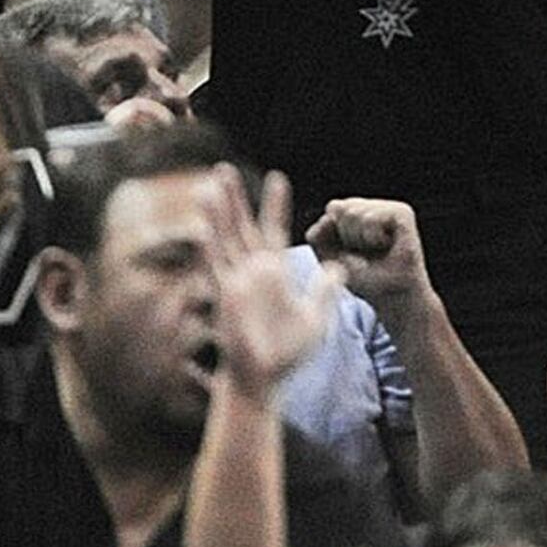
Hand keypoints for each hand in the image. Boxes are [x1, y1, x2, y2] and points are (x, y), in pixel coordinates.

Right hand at [207, 167, 335, 396]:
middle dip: (234, 199)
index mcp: (274, 273)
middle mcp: (252, 272)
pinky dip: (211, 247)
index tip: (277, 177)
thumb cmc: (287, 352)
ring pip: (224, 240)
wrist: (264, 378)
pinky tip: (205, 226)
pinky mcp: (226, 297)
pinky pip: (218, 268)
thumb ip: (325, 291)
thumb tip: (341, 269)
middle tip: (223, 169)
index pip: (274, 230)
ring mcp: (236, 283)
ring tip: (209, 185)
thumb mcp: (317, 316)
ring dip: (216, 214)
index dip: (275, 205)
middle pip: (240, 227)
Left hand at [302, 197, 432, 309]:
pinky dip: (372, 237)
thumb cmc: (364, 277)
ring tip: (376, 249)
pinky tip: (386, 244)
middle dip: (346, 236)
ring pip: (354, 212)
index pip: (333, 208)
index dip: (334, 234)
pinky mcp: (403, 213)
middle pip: (340, 208)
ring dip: (359, 239)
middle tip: (365, 252)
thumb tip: (334, 206)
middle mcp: (376, 205)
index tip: (351, 251)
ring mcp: (391, 207)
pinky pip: (372, 218)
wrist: (392, 295)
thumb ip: (318, 234)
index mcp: (359, 211)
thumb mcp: (329, 258)